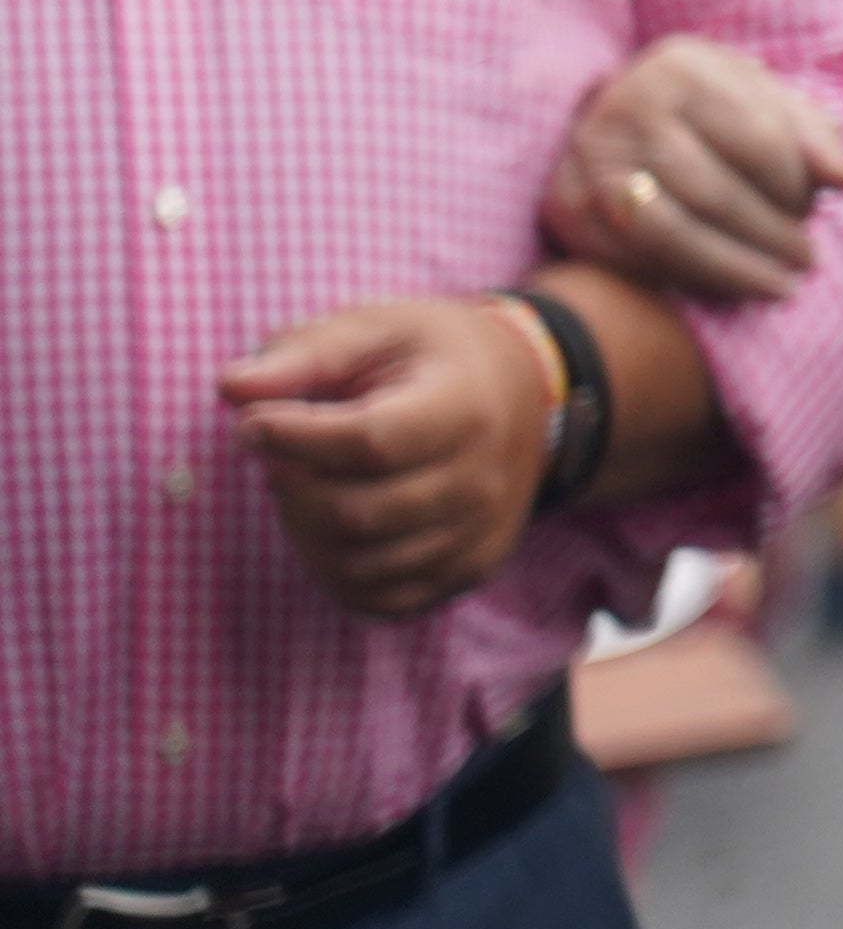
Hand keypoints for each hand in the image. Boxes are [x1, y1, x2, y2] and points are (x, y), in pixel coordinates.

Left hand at [221, 296, 552, 618]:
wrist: (524, 391)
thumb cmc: (431, 358)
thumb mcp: (376, 330)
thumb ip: (303, 355)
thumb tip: (232, 386)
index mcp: (466, 407)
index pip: (369, 442)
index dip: (294, 438)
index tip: (252, 423)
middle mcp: (483, 480)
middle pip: (352, 514)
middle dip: (293, 486)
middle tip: (283, 455)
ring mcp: (480, 533)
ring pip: (356, 565)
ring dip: (306, 529)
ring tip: (309, 485)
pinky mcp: (469, 569)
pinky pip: (379, 598)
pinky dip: (335, 568)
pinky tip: (330, 524)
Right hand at [545, 37, 842, 303]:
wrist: (621, 114)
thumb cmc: (715, 111)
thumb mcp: (766, 102)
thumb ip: (812, 135)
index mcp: (681, 65)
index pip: (757, 139)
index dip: (794, 186)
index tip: (815, 212)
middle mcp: (625, 104)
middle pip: (713, 191)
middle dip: (770, 236)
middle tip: (807, 261)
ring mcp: (587, 156)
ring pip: (668, 232)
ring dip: (732, 270)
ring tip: (781, 286)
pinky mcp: (562, 204)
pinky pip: (628, 257)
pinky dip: (683, 278)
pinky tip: (724, 286)